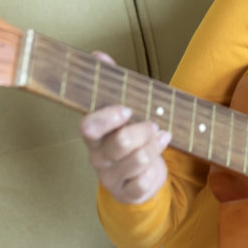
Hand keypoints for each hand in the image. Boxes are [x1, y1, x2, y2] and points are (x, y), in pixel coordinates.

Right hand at [80, 53, 171, 204]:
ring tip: (157, 138)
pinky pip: (144, 182)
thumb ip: (111, 83)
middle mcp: (98, 157)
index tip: (127, 110)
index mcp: (94, 135)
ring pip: (138, 160)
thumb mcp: (123, 109)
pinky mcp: (127, 192)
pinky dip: (156, 168)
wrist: (137, 173)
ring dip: (154, 146)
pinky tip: (158, 157)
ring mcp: (111, 177)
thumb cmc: (130, 134)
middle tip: (152, 125)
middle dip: (143, 130)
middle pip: (119, 143)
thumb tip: (98, 55)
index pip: (88, 127)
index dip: (108, 117)